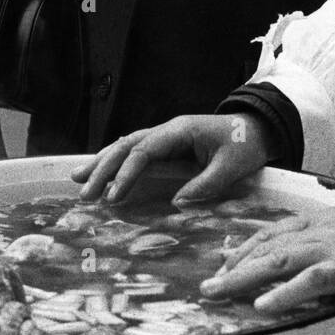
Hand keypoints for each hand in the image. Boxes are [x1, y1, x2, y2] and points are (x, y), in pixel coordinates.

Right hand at [72, 113, 273, 203]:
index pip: (144, 151)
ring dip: (102, 162)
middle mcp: (167, 130)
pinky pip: (136, 152)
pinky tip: (100, 172)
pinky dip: (116, 162)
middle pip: (127, 145)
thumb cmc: (245, 145)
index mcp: (180, 131)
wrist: (256, 129)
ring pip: (126, 145)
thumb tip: (177, 204)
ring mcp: (165, 137)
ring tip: (77, 179)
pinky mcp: (167, 146)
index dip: (126, 174)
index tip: (113, 197)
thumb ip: (206, 184)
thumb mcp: (231, 166)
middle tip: (84, 193)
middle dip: (103, 168)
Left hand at [199, 203, 334, 313]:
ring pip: (282, 258)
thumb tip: (310, 263)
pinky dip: (286, 291)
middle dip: (235, 265)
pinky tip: (264, 304)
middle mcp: (328, 228)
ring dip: (246, 276)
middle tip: (206, 286)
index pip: (276, 231)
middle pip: (270, 244)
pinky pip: (314, 278)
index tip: (222, 263)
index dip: (246, 247)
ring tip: (218, 293)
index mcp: (328, 220)